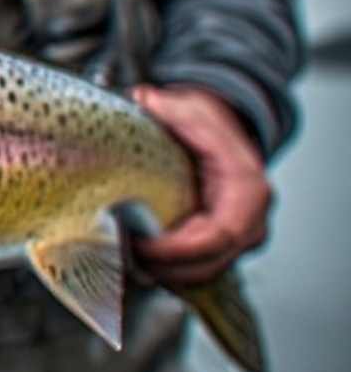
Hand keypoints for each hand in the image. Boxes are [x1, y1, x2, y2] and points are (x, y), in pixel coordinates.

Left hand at [130, 85, 272, 285]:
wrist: (221, 130)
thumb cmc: (205, 123)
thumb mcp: (190, 108)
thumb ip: (169, 106)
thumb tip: (143, 98)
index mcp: (248, 190)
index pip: (219, 236)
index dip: (179, 249)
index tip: (140, 246)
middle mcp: (251, 220)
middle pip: (210, 263)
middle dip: (164, 267)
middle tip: (121, 258)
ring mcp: (240, 238)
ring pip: (203, 273)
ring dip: (163, 274)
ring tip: (122, 262)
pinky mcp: (221, 247)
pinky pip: (196, 270)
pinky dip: (167, 272)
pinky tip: (134, 264)